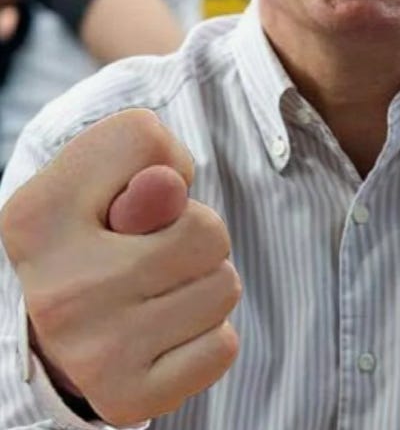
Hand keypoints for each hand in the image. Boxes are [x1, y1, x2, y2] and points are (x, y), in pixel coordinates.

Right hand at [0, 109, 240, 425]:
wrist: (60, 332)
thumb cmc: (96, 236)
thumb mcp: (101, 179)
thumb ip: (141, 158)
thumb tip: (167, 188)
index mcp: (36, 217)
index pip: (143, 138)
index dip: (157, 160)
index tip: (124, 196)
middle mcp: (57, 290)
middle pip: (208, 229)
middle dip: (196, 235)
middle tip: (152, 255)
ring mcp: (91, 353)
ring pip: (224, 287)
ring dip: (205, 283)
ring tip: (157, 292)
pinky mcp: (126, 400)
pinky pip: (224, 346)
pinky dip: (207, 335)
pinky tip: (165, 334)